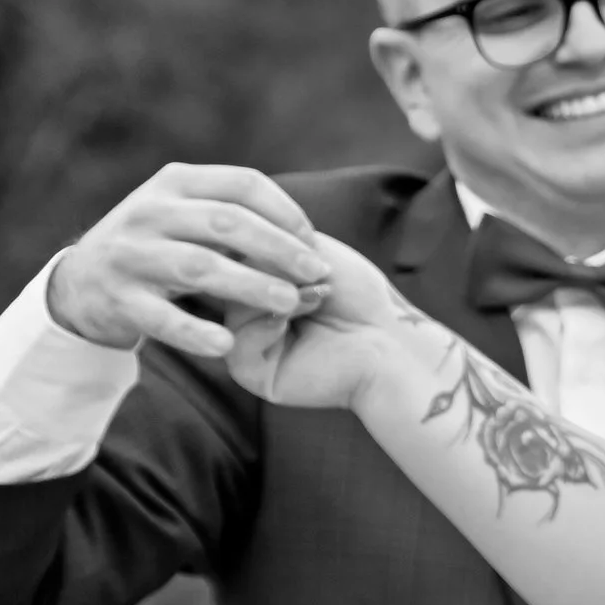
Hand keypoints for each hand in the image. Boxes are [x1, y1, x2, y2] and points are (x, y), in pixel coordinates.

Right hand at [47, 164, 328, 364]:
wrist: (82, 283)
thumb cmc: (157, 246)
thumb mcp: (185, 214)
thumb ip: (233, 214)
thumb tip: (305, 233)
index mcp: (176, 182)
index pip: (242, 184)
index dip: (285, 210)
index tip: (314, 240)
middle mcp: (150, 211)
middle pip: (226, 222)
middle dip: (278, 247)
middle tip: (318, 272)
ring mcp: (131, 254)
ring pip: (199, 266)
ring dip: (249, 285)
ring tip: (290, 303)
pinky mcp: (119, 299)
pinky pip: (161, 318)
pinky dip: (194, 332)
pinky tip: (227, 346)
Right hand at [222, 238, 418, 411]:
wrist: (387, 341)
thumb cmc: (357, 295)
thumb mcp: (308, 251)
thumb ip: (263, 237)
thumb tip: (218, 231)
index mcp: (259, 282)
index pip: (230, 254)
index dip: (254, 241)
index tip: (293, 239)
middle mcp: (250, 313)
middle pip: (224, 280)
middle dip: (265, 267)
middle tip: (307, 270)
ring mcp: (250, 343)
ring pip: (229, 311)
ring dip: (271, 295)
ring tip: (312, 296)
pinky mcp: (254, 373)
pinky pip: (235, 344)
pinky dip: (263, 326)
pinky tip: (290, 320)